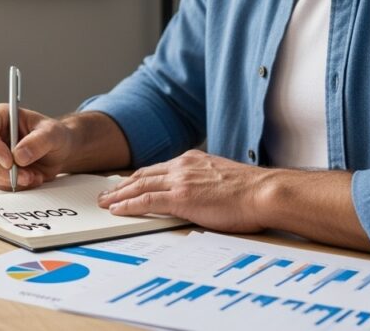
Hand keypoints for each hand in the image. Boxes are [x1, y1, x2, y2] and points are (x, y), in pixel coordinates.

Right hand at [0, 103, 74, 189]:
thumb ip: (38, 141)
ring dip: (9, 179)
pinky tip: (31, 178)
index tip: (10, 161)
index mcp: (0, 116)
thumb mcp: (52, 133)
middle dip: (2, 170)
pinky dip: (14, 185)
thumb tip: (19, 156)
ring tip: (33, 176)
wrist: (60, 152)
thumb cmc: (54, 135)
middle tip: (26, 176)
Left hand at [96, 149, 273, 232]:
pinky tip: (118, 209)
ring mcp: (181, 180)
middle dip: (122, 185)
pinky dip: (129, 204)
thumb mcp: (223, 178)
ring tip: (105, 202)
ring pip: (140, 185)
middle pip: (143, 175)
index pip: (158, 168)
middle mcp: (183, 166)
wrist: (264, 192)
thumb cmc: (252, 191)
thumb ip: (206, 182)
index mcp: (193, 160)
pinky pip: (147, 200)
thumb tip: (201, 194)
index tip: (126, 183)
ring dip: (119, 195)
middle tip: (106, 193)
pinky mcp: (181, 197)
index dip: (139, 177)